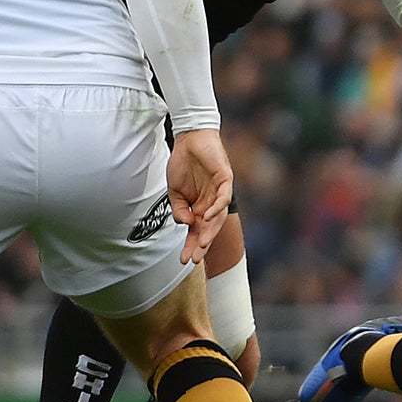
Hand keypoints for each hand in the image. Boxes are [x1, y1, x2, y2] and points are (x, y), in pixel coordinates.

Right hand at [166, 129, 233, 264]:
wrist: (189, 140)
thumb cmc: (183, 165)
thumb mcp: (175, 192)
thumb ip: (179, 208)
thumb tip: (183, 223)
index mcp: (200, 206)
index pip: (198, 230)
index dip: (192, 244)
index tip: (184, 260)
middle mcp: (212, 203)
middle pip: (210, 228)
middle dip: (201, 244)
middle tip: (193, 259)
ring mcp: (220, 192)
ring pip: (218, 216)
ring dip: (210, 231)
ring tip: (202, 244)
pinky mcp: (225, 180)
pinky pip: (224, 197)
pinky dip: (216, 208)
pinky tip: (207, 217)